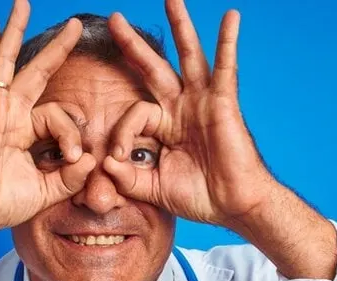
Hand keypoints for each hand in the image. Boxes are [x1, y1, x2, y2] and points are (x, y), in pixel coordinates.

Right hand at [0, 0, 97, 232]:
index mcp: (24, 133)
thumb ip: (70, 177)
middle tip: (74, 26)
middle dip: (56, 49)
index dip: (71, 135)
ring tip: (23, 3)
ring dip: (16, 31)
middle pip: (36, 72)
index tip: (72, 158)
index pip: (59, 117)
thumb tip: (90, 158)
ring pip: (10, 61)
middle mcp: (10, 114)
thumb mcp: (46, 191)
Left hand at [102, 0, 273, 229]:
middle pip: (153, 68)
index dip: (121, 134)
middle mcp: (182, 107)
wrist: (233, 205)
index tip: (117, 158)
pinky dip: (228, 41)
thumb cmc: (199, 197)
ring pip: (188, 56)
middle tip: (114, 19)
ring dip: (180, 26)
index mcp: (164, 125)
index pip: (133, 113)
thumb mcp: (152, 188)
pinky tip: (231, 17)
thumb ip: (126, 177)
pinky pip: (225, 67)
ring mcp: (202, 101)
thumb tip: (103, 163)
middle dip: (133, 45)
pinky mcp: (223, 102)